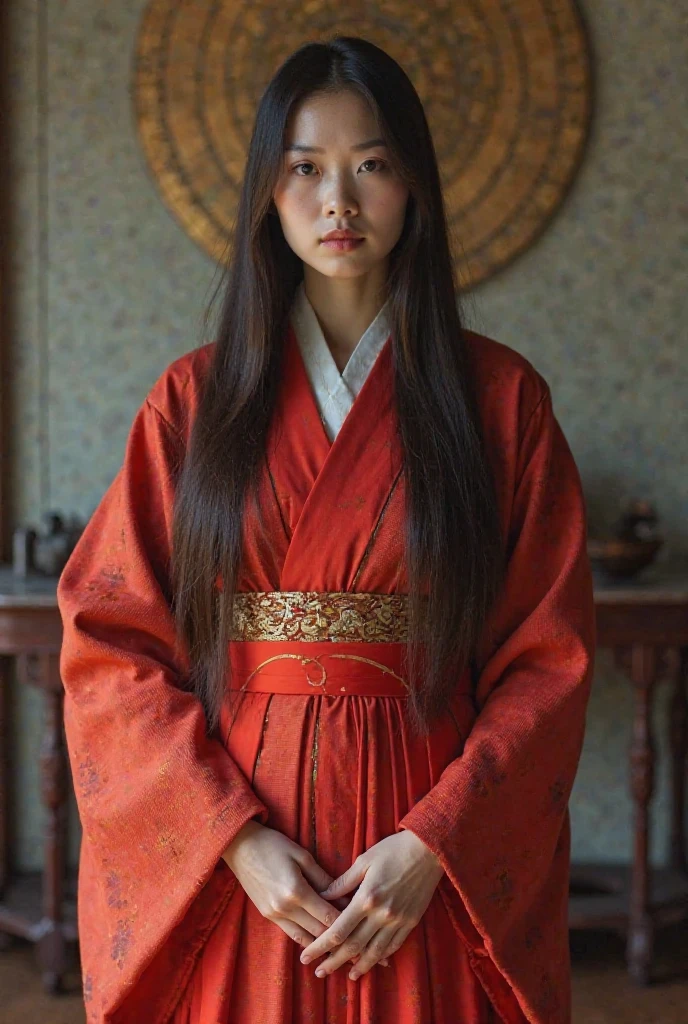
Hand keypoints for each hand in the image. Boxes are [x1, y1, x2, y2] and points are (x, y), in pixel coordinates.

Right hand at [221, 820, 369, 967]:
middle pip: (319, 933)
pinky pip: (292, 935)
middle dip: (341, 942)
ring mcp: (274, 915)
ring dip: (325, 947)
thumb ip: (323, 879)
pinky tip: (320, 945)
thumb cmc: (273, 845)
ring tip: (345, 953)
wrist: (240, 846)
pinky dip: (308, 941)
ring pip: (305, 939)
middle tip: (361, 949)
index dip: (348, 926)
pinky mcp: (268, 916)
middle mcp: (285, 908)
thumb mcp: (302, 855)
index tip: (365, 932)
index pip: (328, 917)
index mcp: (296, 891)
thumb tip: (345, 897)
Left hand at [299, 829, 444, 980]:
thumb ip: (343, 882)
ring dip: (359, 966)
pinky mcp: (411, 922)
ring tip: (347, 976)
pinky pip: (394, 945)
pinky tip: (372, 962)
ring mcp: (398, 920)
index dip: (321, 946)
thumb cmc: (393, 850)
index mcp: (366, 898)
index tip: (307, 955)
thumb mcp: (364, 860)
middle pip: (353, 946)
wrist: (428, 850)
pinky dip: (381, 956)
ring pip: (375, 952)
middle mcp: (381, 914)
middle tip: (319, 972)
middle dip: (333, 962)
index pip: (338, 930)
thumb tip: (322, 895)